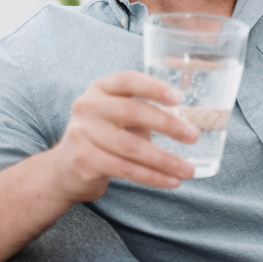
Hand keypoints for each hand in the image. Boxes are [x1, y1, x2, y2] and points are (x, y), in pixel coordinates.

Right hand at [48, 72, 198, 202]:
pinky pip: (126, 169)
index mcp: (101, 88)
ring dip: (165, 160)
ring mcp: (83, 133)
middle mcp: (88, 106)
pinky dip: (153, 177)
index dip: (154, 87)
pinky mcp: (84, 160)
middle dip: (168, 125)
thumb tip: (197, 117)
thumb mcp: (119, 114)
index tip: (179, 98)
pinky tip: (171, 181)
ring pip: (132, 147)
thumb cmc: (105, 135)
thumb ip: (147, 109)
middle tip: (194, 137)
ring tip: (189, 170)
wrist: (64, 169)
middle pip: (133, 112)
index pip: (128, 80)